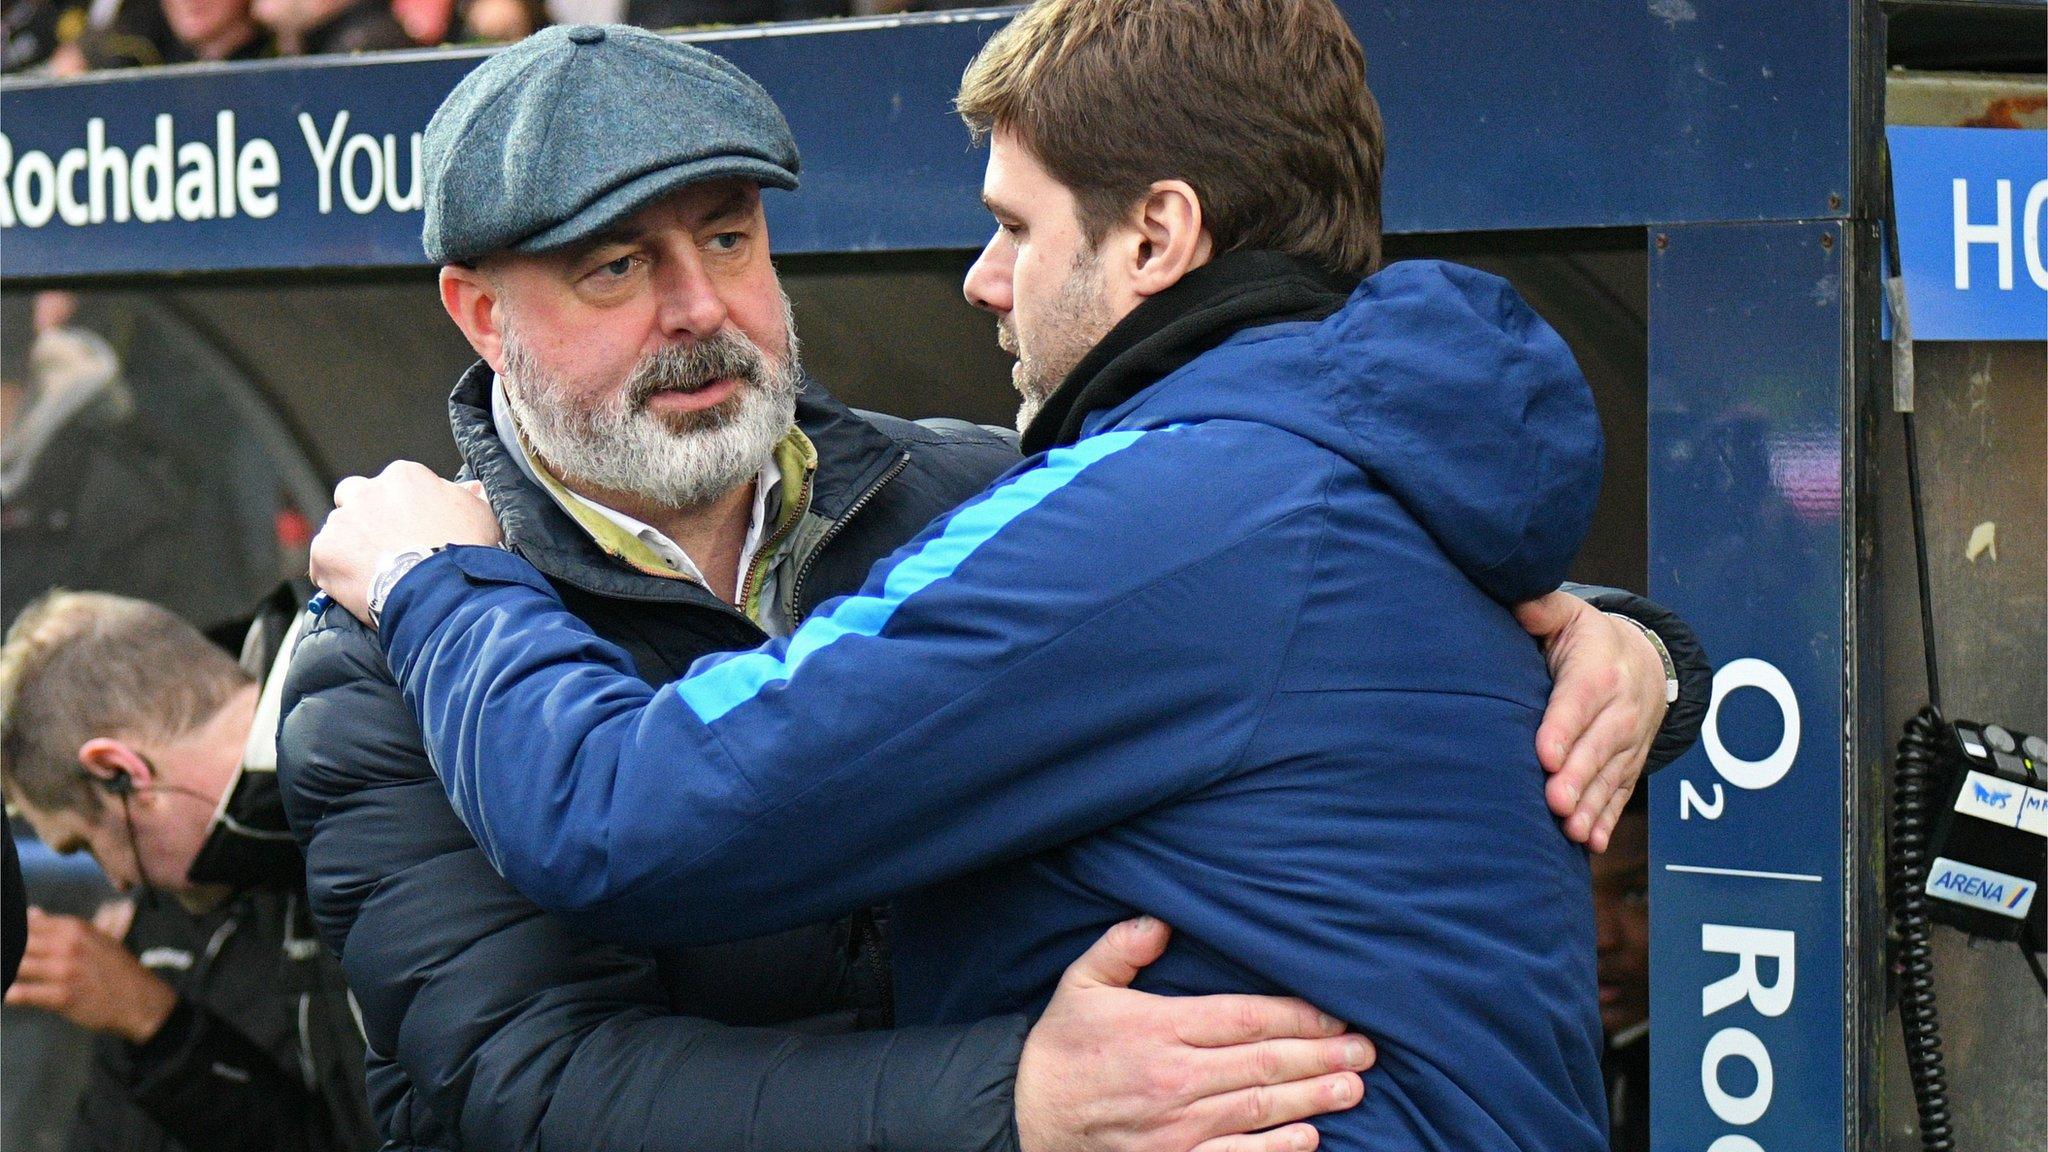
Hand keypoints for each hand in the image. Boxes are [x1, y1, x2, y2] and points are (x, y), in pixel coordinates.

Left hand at [3, 907, 177, 1043]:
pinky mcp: (61, 996)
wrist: (141, 1000)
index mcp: (74, 928)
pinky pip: (22, 994)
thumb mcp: (94, 939)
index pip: (27, 923)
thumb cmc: (116, 969)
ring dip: (6, 972)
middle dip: (6, 951)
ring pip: (16, 966)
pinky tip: (8, 996)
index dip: (11, 932)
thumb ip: (59, 927)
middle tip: (5, 960)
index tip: (5, 941)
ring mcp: (64, 970)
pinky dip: (10, 995)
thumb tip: (31, 913)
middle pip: (18, 942)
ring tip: (4, 976)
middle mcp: (67, 945)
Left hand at [309, 461, 501, 624]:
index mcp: (404, 477)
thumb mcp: (481, 518)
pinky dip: (334, 573)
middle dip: (365, 516)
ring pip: (338, 529)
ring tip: (374, 573)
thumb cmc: (464, 553)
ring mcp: (343, 521)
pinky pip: (322, 561)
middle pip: (356, 496)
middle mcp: (368, 491)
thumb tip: (470, 489)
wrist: (441, 591)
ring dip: (351, 546)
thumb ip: (469, 498)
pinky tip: (357, 588)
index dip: (402, 508)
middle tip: (384, 545)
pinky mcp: (325, 551)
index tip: (412, 529)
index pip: (395, 485)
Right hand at [1016, 917, 1371, 1151]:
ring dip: (1314, 1098)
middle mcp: (1177, 1079)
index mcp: (1160, 1029)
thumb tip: (1161, 920)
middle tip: (1367, 1049)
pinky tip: (1309, 1138)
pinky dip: (1276, 1150)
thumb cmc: (1059, 1050)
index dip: (1298, 1017)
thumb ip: (1122, 948)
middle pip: (1266, 1063)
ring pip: (1261, 1109)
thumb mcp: (1080, 985)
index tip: (1336, 1014)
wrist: (1022, 1118)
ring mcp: (1179, 1128)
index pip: (1246, 1019)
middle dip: (1322, 1055)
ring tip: (1354, 1086)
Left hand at [1514, 592, 1666, 850]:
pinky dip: (1608, 819)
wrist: (1646, 659)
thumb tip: (1520, 603)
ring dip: (1592, 805)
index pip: (1580, 700)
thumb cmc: (1588, 639)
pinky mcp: (1630, 763)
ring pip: (1611, 775)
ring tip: (1572, 831)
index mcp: (1599, 670)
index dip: (1563, 728)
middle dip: (1578, 776)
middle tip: (1555, 802)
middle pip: (1599, 745)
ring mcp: (1630, 740)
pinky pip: (1621, 793)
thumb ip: (1543, 609)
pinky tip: (1593, 843)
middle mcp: (1622, 708)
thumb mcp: (1569, 615)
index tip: (1544, 754)